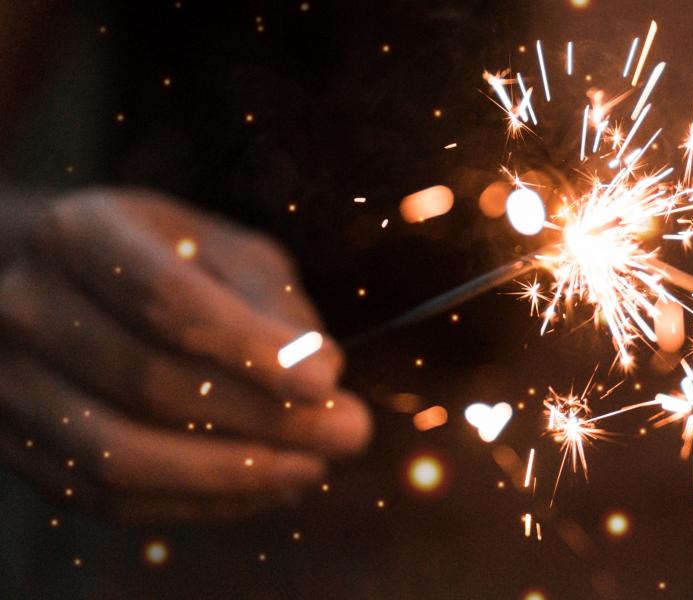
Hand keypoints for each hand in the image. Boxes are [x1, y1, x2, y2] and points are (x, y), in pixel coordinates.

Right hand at [0, 188, 371, 520]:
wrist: (56, 286)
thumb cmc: (165, 260)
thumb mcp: (223, 249)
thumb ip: (273, 301)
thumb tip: (323, 373)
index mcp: (80, 235)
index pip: (168, 302)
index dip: (251, 350)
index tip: (325, 385)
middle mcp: (28, 307)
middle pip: (152, 383)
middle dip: (265, 418)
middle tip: (350, 434)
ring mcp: (9, 384)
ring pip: (123, 454)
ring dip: (233, 475)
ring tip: (314, 468)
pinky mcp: (18, 448)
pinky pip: (107, 498)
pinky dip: (197, 503)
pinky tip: (266, 489)